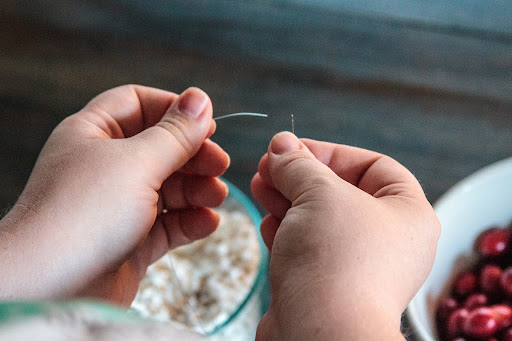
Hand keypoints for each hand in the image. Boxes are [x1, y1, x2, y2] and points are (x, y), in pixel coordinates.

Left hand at [0, 85, 229, 305]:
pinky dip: (190, 221)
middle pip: (160, 148)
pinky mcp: (131, 241)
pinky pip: (168, 224)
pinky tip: (208, 222)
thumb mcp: (136, 163)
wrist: (51, 289)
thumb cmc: (84, 214)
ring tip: (217, 195)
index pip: (138, 104)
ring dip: (197, 189)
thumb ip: (174, 133)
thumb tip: (200, 99)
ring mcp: (118, 205)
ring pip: (168, 188)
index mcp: (94, 134)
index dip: (173, 109)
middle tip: (220, 164)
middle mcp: (105, 167)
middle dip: (193, 155)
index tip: (205, 124)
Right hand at [251, 132, 439, 339]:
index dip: (331, 152)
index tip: (293, 149)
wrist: (320, 336)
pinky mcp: (328, 285)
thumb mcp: (319, 194)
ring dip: (287, 199)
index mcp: (408, 214)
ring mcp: (358, 265)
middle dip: (301, 176)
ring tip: (260, 184)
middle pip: (341, 191)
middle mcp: (388, 240)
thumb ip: (300, 164)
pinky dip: (286, 230)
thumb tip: (282, 144)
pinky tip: (267, 220)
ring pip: (320, 219)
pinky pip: (308, 247)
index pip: (374, 165)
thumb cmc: (335, 260)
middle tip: (269, 165)